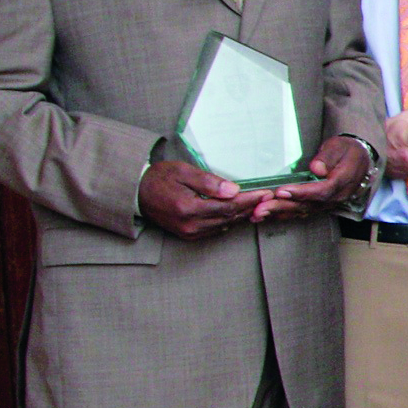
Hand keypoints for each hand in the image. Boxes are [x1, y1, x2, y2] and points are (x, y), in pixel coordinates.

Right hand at [138, 159, 268, 239]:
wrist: (137, 192)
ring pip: (225, 225)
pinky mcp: (188, 235)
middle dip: (251, 207)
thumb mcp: (183, 172)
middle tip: (269, 198)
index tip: (266, 193)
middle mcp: (190, 225)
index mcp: (188, 208)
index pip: (229, 206)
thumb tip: (234, 190)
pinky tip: (240, 213)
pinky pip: (215, 230)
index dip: (250, 200)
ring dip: (243, 215)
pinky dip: (230, 221)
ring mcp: (189, 233)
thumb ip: (209, 182)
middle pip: (230, 218)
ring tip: (260, 205)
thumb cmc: (160, 177)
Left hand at [249, 135, 371, 223]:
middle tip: (261, 208)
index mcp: (343, 181)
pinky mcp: (321, 205)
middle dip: (283, 207)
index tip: (282, 191)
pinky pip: (302, 212)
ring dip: (280, 213)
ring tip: (258, 213)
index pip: (322, 190)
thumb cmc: (347, 151)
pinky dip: (284, 214)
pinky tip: (268, 215)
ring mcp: (329, 203)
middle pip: (309, 204)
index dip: (301, 192)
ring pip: (303, 210)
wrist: (359, 160)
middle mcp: (337, 197)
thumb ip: (328, 156)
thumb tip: (317, 169)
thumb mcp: (340, 146)